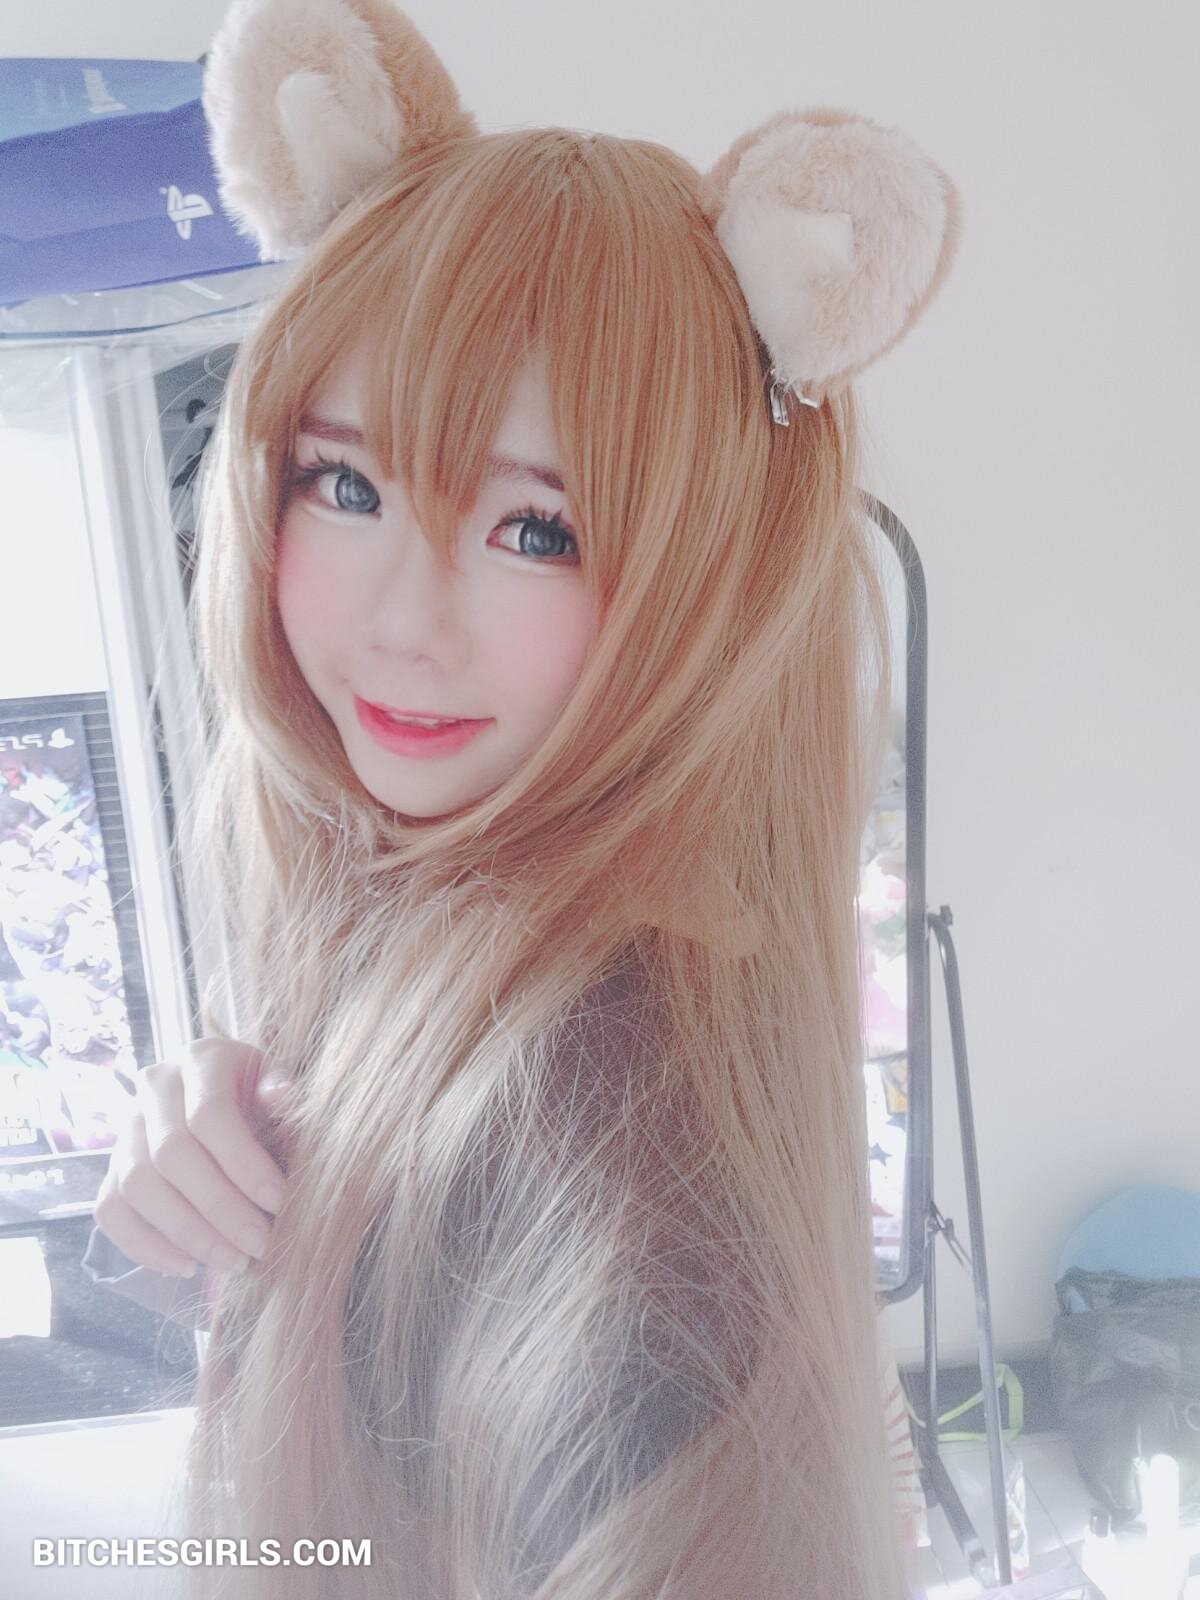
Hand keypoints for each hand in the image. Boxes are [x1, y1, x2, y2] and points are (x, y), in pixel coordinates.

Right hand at [91, 1036, 291, 1279]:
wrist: (230, 1095)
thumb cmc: (263, 1094)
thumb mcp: (280, 1085)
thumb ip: (282, 1095)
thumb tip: (281, 1097)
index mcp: (201, 1058)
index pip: (209, 1114)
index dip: (243, 1163)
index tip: (279, 1202)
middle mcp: (155, 1086)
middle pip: (171, 1154)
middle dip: (219, 1208)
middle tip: (259, 1245)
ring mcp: (126, 1126)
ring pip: (138, 1186)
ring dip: (186, 1234)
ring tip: (233, 1261)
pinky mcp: (111, 1166)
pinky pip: (112, 1211)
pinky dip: (146, 1246)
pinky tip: (188, 1265)